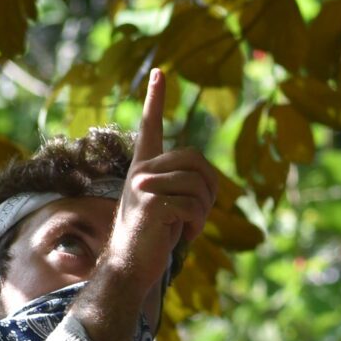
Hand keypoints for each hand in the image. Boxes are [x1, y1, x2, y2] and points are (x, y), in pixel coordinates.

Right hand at [101, 70, 217, 307]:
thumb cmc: (153, 239)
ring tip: (189, 228)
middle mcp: (141, 170)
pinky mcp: (150, 204)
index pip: (150, 127)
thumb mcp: (171, 206)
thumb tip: (207, 180)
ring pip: (198, 186)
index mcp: (144, 167)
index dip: (155, 100)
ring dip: (203, 213)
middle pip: (196, 160)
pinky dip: (198, 226)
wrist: (131, 267)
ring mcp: (142, 185)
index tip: (160, 73)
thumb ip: (183, 185)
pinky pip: (193, 206)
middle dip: (209, 190)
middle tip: (199, 214)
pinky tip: (185, 237)